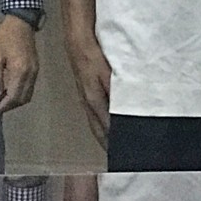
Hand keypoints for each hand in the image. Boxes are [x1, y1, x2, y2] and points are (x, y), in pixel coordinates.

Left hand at [0, 15, 38, 113]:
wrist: (21, 23)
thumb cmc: (5, 37)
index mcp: (20, 71)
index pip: (13, 97)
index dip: (3, 106)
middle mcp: (31, 74)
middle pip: (22, 99)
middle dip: (9, 106)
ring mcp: (35, 72)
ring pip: (27, 95)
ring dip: (15, 101)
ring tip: (0, 101)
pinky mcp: (35, 69)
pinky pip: (29, 87)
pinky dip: (19, 93)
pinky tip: (9, 91)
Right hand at [64, 31, 112, 145]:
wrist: (77, 43)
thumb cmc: (92, 57)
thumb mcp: (107, 74)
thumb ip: (115, 93)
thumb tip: (121, 112)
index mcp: (94, 101)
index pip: (106, 129)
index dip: (114, 142)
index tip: (123, 153)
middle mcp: (88, 104)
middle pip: (98, 132)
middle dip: (107, 145)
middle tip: (119, 156)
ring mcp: (85, 99)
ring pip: (95, 125)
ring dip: (104, 137)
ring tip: (114, 147)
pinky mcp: (85, 94)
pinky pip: (93, 116)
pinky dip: (101, 125)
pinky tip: (107, 126)